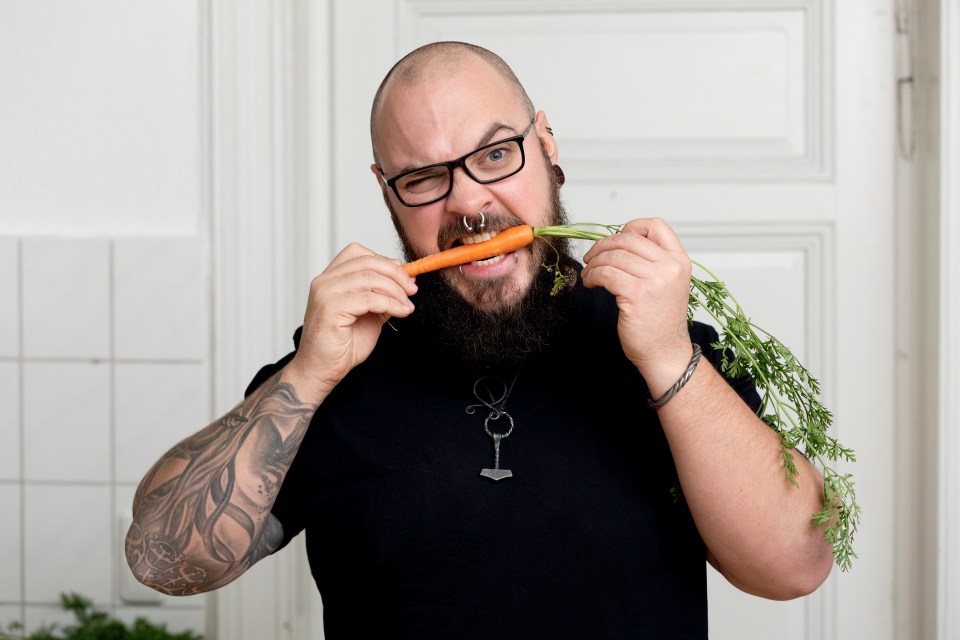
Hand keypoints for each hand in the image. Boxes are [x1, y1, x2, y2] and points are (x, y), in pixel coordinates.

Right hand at [283, 243, 417, 400]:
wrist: (321, 370)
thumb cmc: (342, 345)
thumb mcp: (369, 314)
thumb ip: (381, 295)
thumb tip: (405, 279)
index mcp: (331, 278)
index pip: (358, 252)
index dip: (385, 260)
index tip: (404, 276)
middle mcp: (325, 281)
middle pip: (367, 262)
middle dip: (396, 274)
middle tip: (412, 290)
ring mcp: (325, 293)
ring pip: (370, 278)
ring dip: (395, 291)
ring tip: (407, 306)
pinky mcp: (330, 308)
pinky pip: (369, 299)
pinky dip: (390, 304)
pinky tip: (400, 312)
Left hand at [580, 218, 692, 384]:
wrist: (665, 353)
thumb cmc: (661, 323)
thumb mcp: (667, 284)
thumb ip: (652, 262)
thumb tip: (618, 243)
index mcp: (679, 261)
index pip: (656, 225)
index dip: (631, 227)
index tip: (616, 241)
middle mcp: (670, 267)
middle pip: (627, 239)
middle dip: (603, 245)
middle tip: (591, 257)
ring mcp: (655, 279)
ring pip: (613, 256)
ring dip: (594, 263)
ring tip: (589, 274)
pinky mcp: (637, 294)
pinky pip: (605, 273)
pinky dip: (592, 276)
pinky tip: (590, 283)